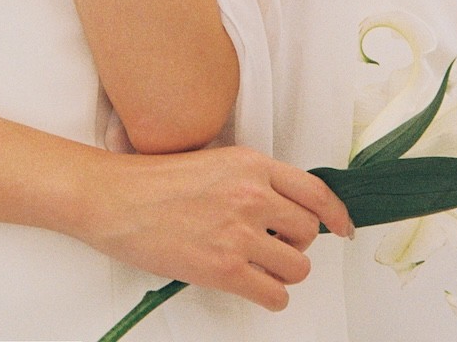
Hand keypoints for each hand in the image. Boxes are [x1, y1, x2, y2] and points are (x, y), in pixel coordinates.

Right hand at [77, 145, 352, 311]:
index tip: (343, 228)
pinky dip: (269, 296)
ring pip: (297, 268)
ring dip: (283, 272)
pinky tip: (249, 284)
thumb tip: (283, 208)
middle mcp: (251, 194)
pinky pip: (275, 295)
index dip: (337, 215)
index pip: (315, 192)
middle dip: (296, 244)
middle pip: (309, 233)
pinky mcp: (224, 268)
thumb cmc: (152, 180)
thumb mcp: (211, 161)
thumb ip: (250, 178)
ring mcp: (239, 232)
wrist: (114, 199)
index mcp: (250, 163)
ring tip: (256, 264)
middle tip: (272, 245)